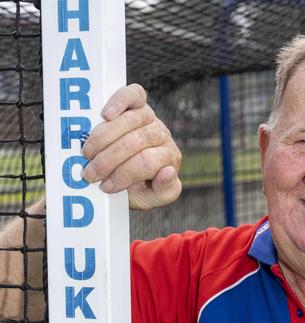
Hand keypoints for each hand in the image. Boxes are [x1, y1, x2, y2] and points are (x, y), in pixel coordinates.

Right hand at [82, 84, 181, 209]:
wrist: (125, 174)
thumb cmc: (139, 186)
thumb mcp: (152, 198)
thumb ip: (165, 191)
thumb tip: (168, 171)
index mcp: (169, 157)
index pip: (147, 161)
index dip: (124, 174)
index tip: (106, 186)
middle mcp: (161, 135)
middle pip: (135, 141)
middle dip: (108, 160)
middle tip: (90, 174)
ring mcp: (150, 117)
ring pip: (129, 121)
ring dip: (102, 139)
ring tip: (87, 154)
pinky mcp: (137, 103)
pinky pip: (133, 94)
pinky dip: (119, 101)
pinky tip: (105, 114)